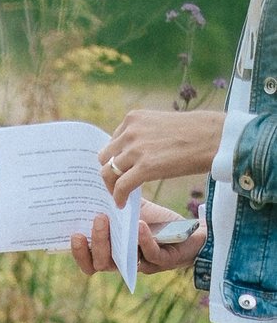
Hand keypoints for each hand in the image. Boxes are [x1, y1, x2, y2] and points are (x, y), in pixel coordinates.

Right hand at [69, 198, 203, 276]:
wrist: (192, 230)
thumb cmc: (157, 222)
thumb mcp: (131, 210)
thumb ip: (113, 203)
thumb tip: (96, 180)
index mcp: (113, 252)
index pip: (89, 261)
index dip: (79, 252)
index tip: (74, 234)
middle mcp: (124, 263)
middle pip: (100, 263)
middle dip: (96, 241)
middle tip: (98, 218)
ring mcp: (143, 264)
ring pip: (120, 263)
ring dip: (111, 243)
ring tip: (109, 219)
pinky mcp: (164, 261)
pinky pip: (150, 255)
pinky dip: (143, 240)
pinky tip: (140, 225)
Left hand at [99, 108, 225, 204]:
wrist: (218, 137)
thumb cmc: (199, 131)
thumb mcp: (163, 125)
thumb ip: (146, 135)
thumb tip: (139, 152)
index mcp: (133, 118)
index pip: (113, 142)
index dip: (116, 157)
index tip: (121, 168)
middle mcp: (130, 132)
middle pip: (106, 157)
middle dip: (110, 170)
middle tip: (117, 183)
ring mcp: (136, 149)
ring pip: (109, 171)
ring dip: (112, 185)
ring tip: (119, 195)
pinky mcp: (145, 167)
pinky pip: (122, 185)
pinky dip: (118, 196)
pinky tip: (122, 204)